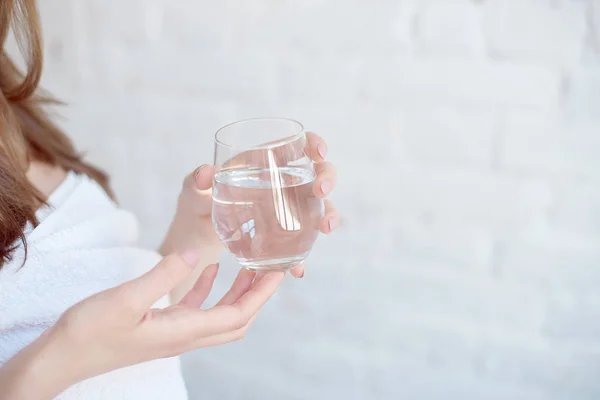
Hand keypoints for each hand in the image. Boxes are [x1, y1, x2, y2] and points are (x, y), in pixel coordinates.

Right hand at [1, 250, 283, 398]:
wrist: (61, 357)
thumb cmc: (90, 332)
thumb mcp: (126, 299)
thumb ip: (163, 275)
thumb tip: (192, 254)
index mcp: (183, 331)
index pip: (237, 314)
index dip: (262, 294)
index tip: (279, 272)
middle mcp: (184, 336)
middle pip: (236, 320)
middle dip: (258, 296)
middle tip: (271, 269)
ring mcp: (172, 333)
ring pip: (218, 315)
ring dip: (237, 293)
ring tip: (248, 267)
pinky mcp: (159, 328)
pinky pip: (194, 309)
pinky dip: (207, 290)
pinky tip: (207, 269)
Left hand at [160, 132, 338, 278]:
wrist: (199, 231)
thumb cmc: (198, 199)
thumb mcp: (194, 189)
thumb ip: (198, 181)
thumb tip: (205, 173)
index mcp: (265, 161)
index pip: (298, 144)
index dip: (314, 142)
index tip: (317, 151)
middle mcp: (283, 182)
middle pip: (318, 173)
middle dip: (327, 179)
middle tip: (321, 191)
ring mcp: (288, 209)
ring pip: (320, 206)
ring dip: (328, 215)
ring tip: (325, 228)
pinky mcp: (285, 234)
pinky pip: (302, 242)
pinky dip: (303, 256)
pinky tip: (299, 269)